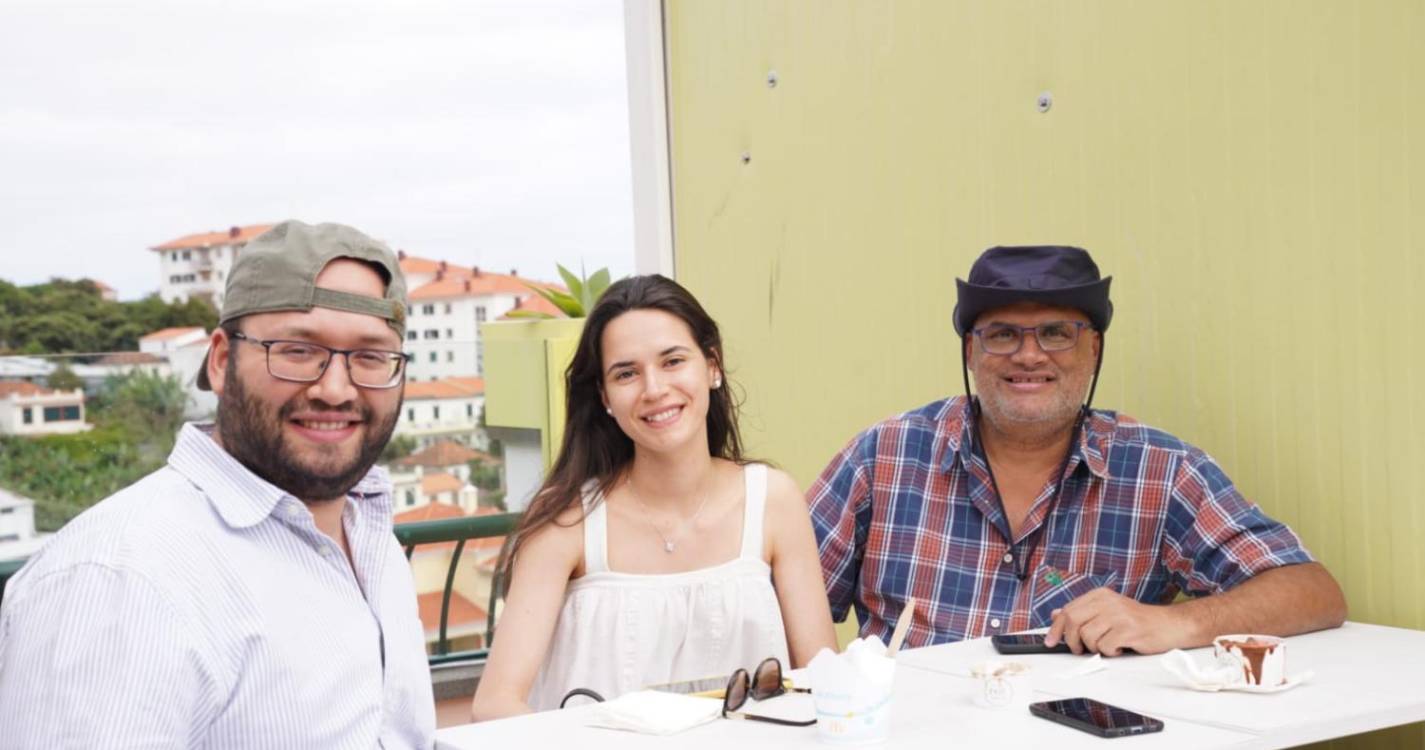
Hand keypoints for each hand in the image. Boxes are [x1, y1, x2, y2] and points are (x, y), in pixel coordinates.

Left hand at [1043, 587, 1193, 655]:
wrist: (1171, 625)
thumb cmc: (1139, 622)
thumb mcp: (1108, 611)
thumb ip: (1083, 612)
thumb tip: (1056, 614)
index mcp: (1100, 595)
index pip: (1068, 610)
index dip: (1056, 628)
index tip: (1050, 641)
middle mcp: (1108, 601)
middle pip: (1072, 621)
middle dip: (1071, 640)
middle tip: (1080, 649)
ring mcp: (1118, 614)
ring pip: (1087, 636)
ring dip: (1094, 648)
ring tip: (1108, 645)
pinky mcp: (1128, 630)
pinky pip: (1105, 646)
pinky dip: (1110, 652)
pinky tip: (1120, 648)